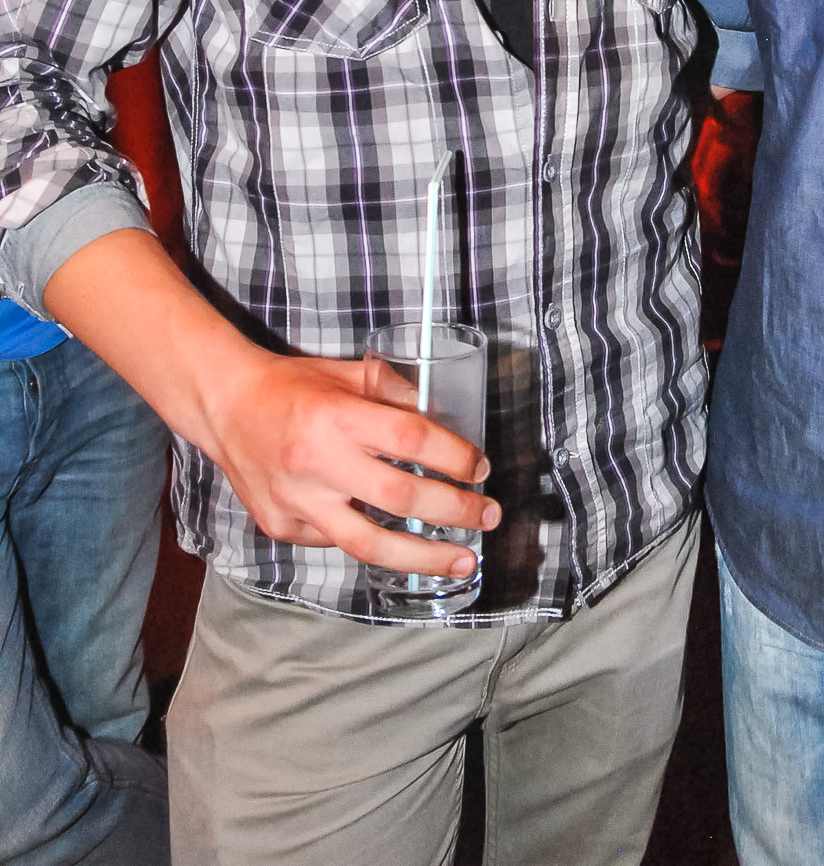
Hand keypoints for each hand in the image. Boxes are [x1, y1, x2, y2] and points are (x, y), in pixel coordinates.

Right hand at [206, 350, 500, 577]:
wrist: (225, 407)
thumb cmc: (289, 386)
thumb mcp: (345, 373)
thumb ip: (392, 391)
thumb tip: (441, 415)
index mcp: (336, 415)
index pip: (410, 438)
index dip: (453, 455)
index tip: (480, 468)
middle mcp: (316, 462)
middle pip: (399, 495)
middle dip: (453, 509)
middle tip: (487, 516)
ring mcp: (297, 501)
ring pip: (369, 543)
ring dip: (423, 557)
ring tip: (462, 561)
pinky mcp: (282, 526)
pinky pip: (337, 542)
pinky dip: (372, 543)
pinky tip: (397, 543)